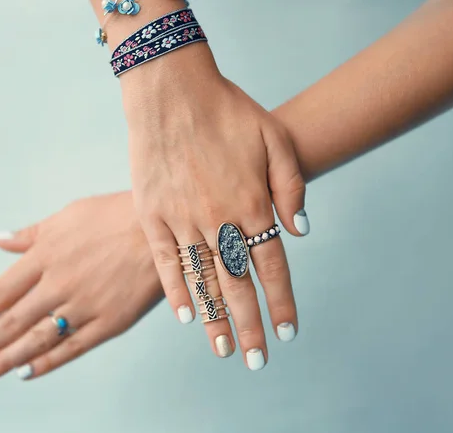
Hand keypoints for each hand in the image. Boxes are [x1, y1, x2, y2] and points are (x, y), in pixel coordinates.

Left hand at [0, 193, 161, 381]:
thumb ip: (31, 233)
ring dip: (4, 361)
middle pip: (10, 323)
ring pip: (36, 340)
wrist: (164, 229)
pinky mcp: (110, 321)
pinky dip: (48, 361)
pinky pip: (73, 347)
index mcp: (45, 255)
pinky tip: (27, 372)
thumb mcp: (68, 215)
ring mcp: (84, 305)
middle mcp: (59, 283)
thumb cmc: (115, 215)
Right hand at [121, 43, 308, 369]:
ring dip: (215, 319)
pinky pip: (166, 260)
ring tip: (222, 350)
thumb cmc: (226, 110)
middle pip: (238, 284)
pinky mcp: (152, 214)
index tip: (288, 332)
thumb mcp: (274, 138)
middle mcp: (217, 220)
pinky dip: (176, 290)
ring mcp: (182, 219)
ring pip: (203, 279)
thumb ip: (290, 186)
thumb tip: (300, 231)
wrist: (172, 91)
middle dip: (250, 326)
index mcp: (250, 204)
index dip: (282, 301)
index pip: (272, 266)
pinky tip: (185, 316)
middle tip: (257, 360)